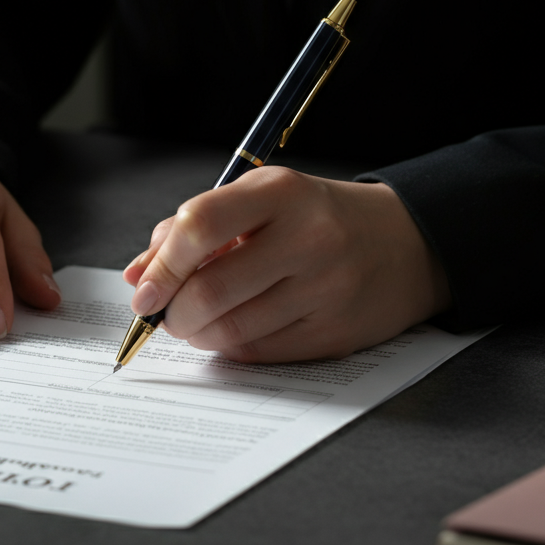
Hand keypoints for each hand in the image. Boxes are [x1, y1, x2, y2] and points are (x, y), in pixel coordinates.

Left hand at [123, 167, 451, 362]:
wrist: (406, 244)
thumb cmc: (314, 219)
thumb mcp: (259, 201)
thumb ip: (192, 229)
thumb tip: (138, 275)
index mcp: (281, 192)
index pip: (200, 225)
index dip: (162, 265)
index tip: (145, 291)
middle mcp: (308, 237)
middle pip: (211, 289)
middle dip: (173, 313)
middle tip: (165, 315)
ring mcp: (326, 289)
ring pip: (232, 330)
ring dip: (197, 334)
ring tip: (196, 322)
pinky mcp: (335, 332)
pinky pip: (260, 352)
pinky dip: (230, 347)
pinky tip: (232, 331)